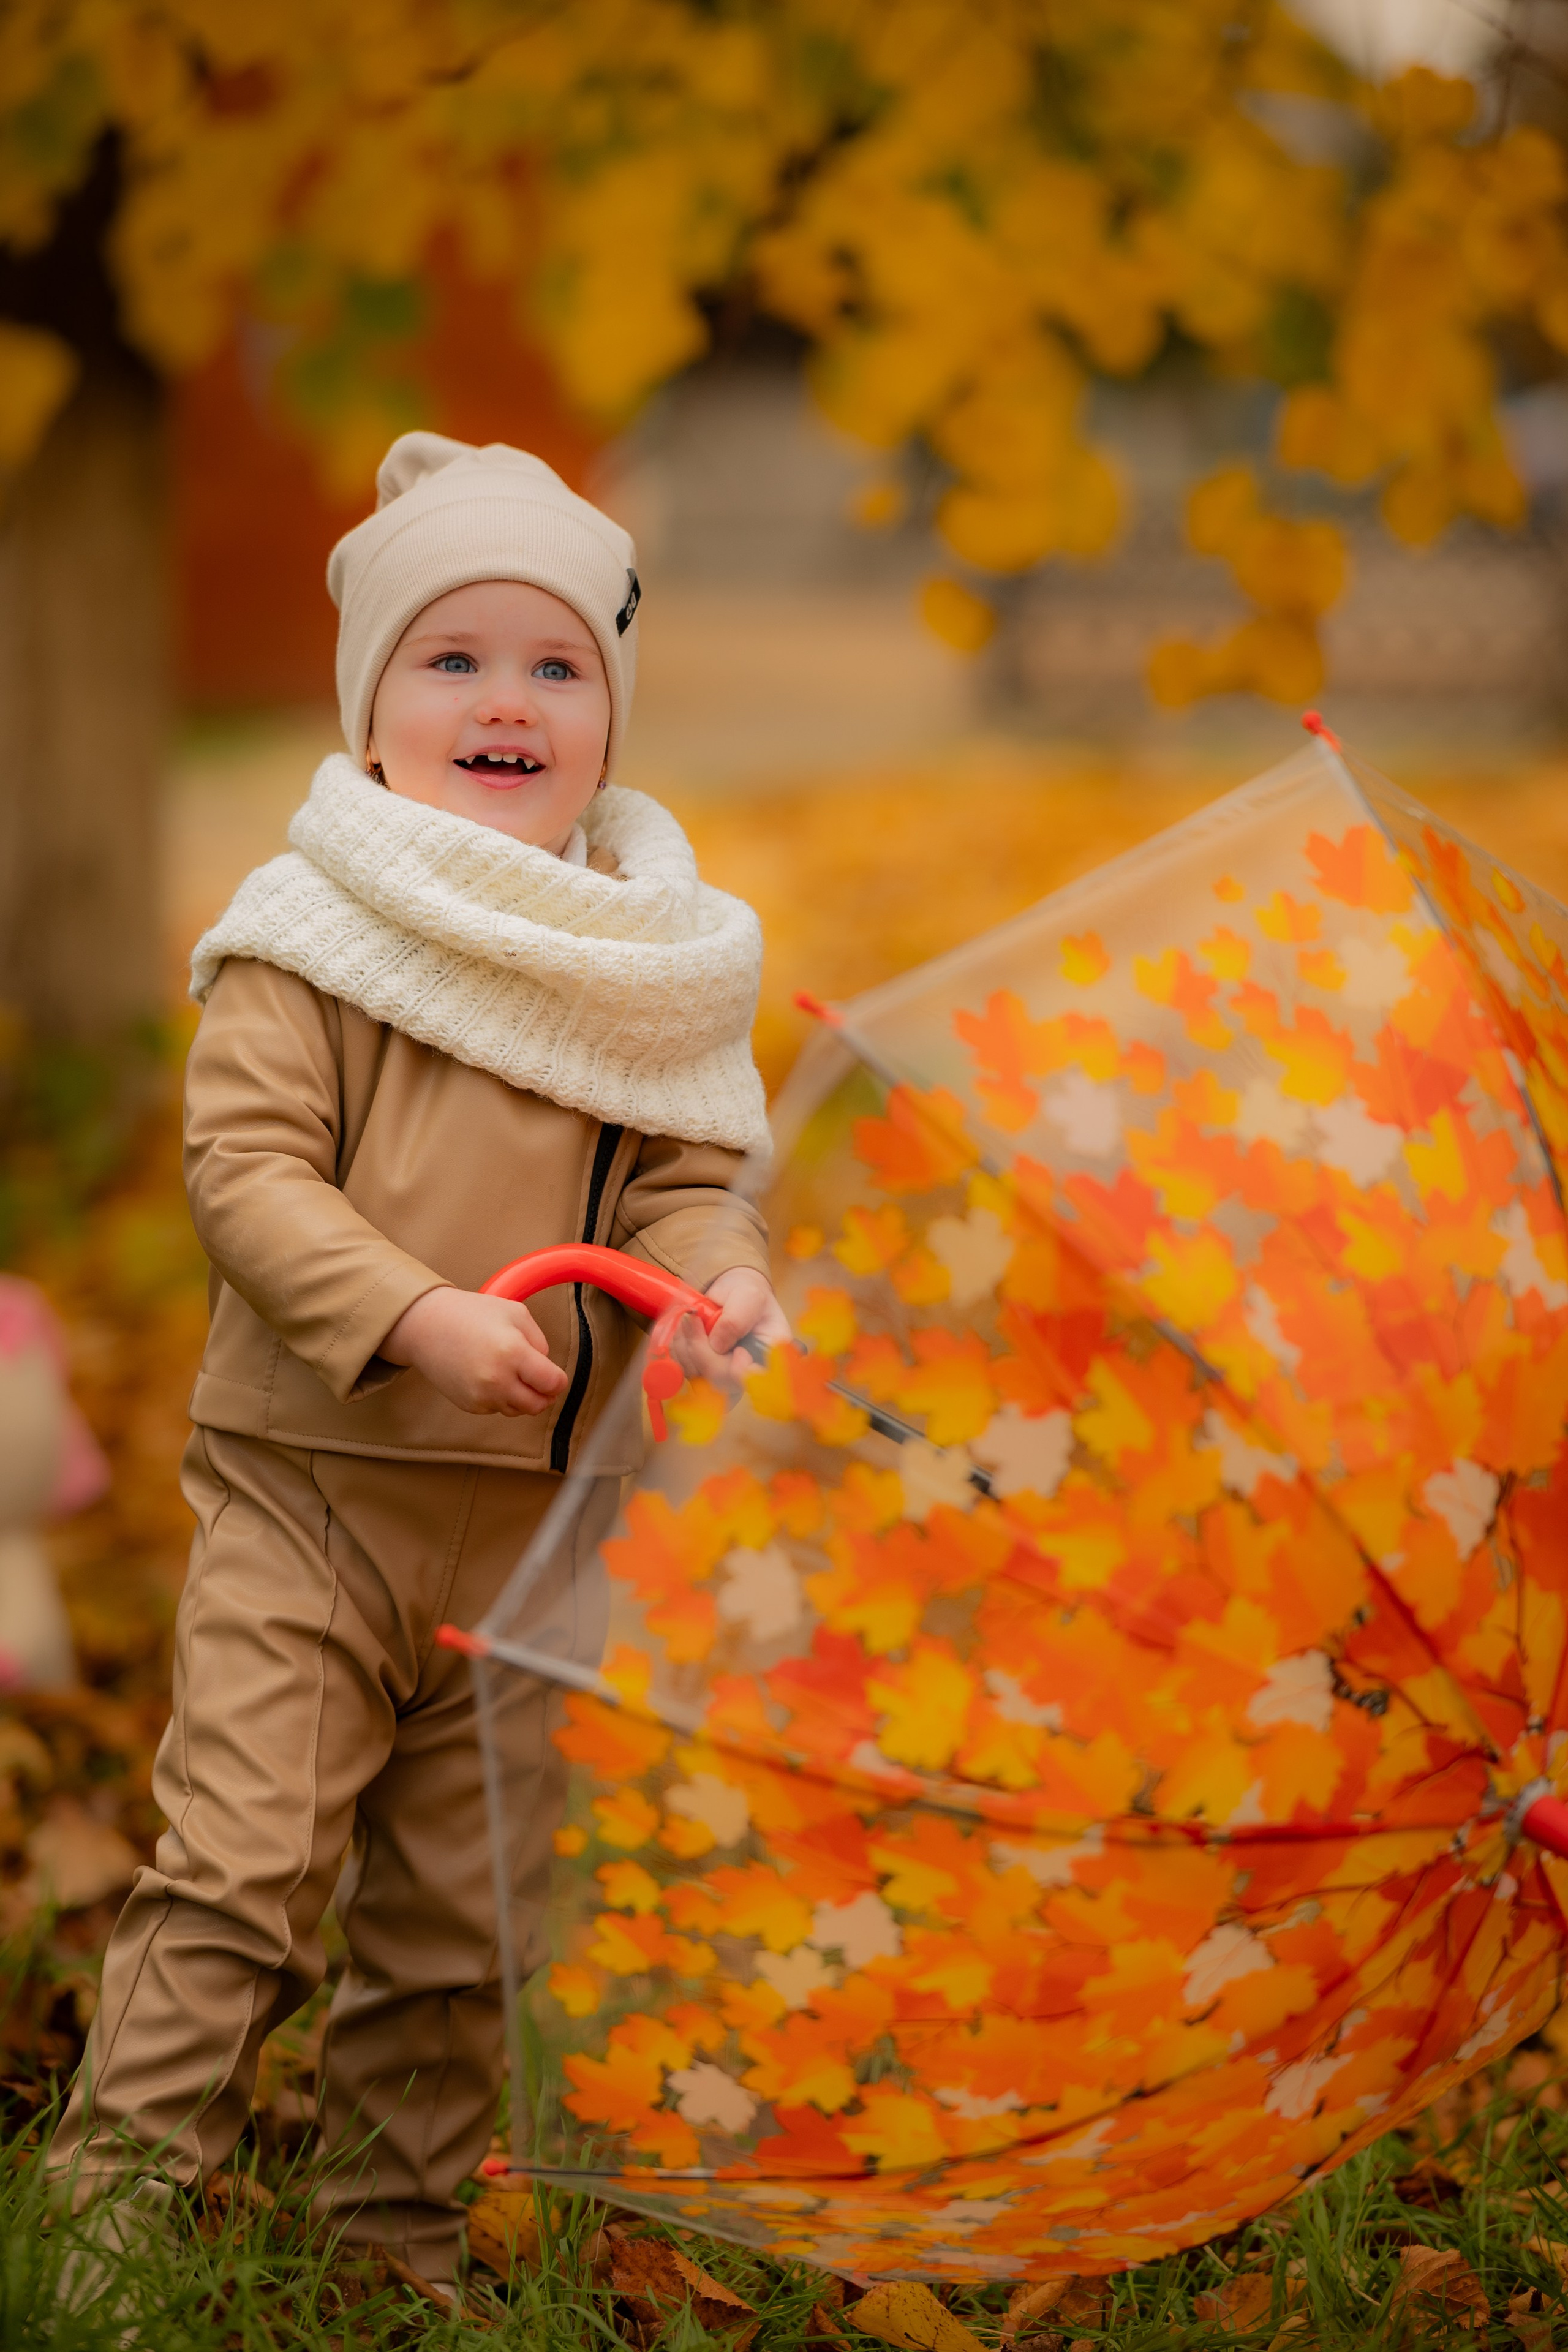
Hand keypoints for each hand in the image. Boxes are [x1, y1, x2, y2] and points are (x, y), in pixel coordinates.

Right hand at [381, 1287, 567, 1416]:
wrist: (426, 1326)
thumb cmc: (472, 1314)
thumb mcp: (516, 1314)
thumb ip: (540, 1341)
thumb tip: (547, 1369)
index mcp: (513, 1352)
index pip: (553, 1383)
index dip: (558, 1380)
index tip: (554, 1374)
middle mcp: (498, 1380)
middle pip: (539, 1404)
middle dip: (544, 1393)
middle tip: (539, 1378)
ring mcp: (482, 1396)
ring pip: (519, 1410)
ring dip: (523, 1396)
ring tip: (512, 1373)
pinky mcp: (470, 1405)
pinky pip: (498, 1409)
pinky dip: (502, 1398)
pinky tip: (491, 1376)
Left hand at [672, 1267, 790, 1390]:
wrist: (730, 1292)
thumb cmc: (747, 1293)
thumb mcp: (749, 1297)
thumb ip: (737, 1320)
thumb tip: (717, 1346)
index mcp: (768, 1357)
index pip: (756, 1379)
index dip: (741, 1373)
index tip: (738, 1351)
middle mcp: (747, 1372)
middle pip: (721, 1380)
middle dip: (701, 1350)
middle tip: (694, 1320)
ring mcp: (723, 1375)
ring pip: (697, 1376)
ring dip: (685, 1346)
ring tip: (689, 1320)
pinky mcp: (703, 1371)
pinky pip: (682, 1369)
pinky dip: (677, 1348)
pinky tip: (683, 1330)